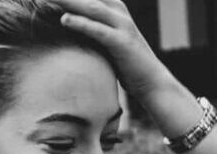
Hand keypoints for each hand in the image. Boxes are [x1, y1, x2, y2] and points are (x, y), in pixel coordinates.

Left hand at [54, 0, 174, 100]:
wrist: (152, 82)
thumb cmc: (126, 63)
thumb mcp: (106, 41)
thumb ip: (91, 28)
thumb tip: (65, 23)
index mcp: (114, 8)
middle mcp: (118, 12)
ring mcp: (122, 26)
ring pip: (90, 7)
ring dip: (66, 1)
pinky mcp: (122, 43)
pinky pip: (98, 30)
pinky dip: (81, 23)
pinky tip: (64, 19)